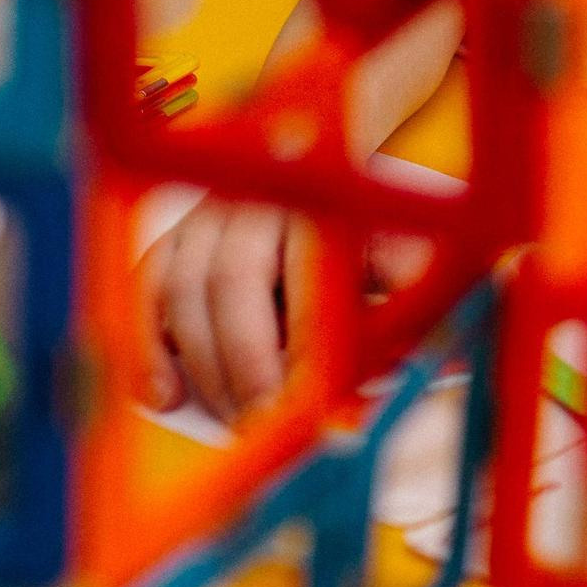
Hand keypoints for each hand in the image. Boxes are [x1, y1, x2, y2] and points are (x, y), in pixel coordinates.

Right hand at [139, 199, 428, 422]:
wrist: (326, 158)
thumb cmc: (368, 230)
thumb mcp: (403, 259)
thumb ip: (412, 310)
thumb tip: (441, 370)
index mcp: (321, 208)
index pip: (305, 284)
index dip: (303, 354)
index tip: (308, 410)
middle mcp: (257, 202)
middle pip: (232, 284)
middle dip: (245, 368)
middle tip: (262, 429)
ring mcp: (209, 214)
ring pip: (183, 290)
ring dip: (204, 368)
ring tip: (233, 422)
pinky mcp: (176, 234)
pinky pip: (145, 286)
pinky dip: (149, 344)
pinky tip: (164, 396)